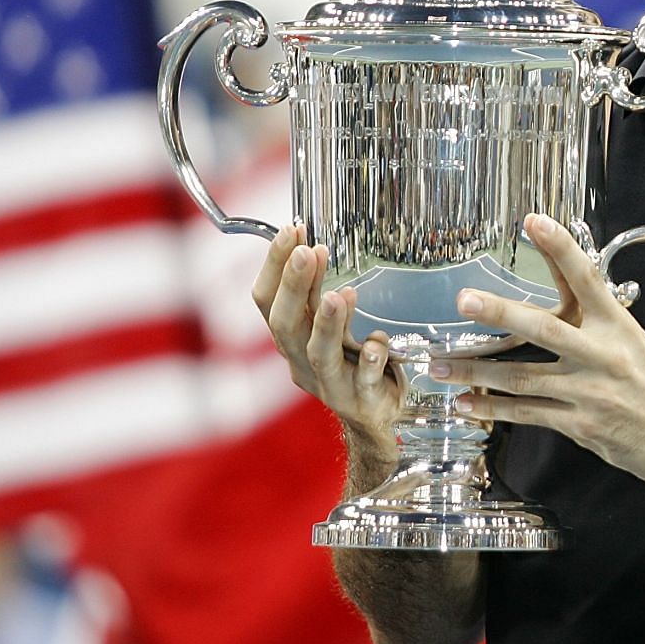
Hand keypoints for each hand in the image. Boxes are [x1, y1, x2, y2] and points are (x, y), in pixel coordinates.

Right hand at [251, 225, 401, 451]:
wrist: (376, 415)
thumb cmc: (351, 361)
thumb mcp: (331, 323)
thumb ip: (320, 292)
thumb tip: (312, 247)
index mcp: (290, 338)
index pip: (267, 301)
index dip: (274, 265)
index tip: (291, 229)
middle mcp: (301, 361)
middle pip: (285, 326)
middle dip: (294, 287)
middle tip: (306, 251)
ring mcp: (331, 383)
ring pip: (320, 355)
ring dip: (327, 324)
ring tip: (337, 294)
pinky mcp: (363, 399)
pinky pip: (365, 381)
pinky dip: (371, 360)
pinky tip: (377, 342)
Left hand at [433, 214, 644, 512]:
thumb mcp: (636, 341)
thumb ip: (598, 319)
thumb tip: (567, 287)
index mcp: (619, 326)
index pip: (586, 278)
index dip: (559, 248)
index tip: (533, 221)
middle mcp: (602, 355)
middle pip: (543, 329)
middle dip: (500, 314)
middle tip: (464, 300)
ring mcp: (589, 393)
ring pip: (522, 378)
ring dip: (477, 371)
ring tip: (441, 363)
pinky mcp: (581, 426)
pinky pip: (528, 415)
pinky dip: (493, 409)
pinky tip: (467, 403)